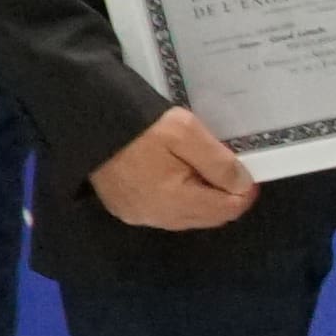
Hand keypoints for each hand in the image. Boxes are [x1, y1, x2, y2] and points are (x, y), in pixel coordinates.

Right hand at [92, 105, 260, 230]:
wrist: (87, 117)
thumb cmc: (140, 124)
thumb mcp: (186, 133)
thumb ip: (218, 163)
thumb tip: (242, 186)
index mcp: (172, 201)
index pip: (224, 211)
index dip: (243, 194)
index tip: (248, 173)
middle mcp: (154, 217)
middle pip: (206, 217)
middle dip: (223, 197)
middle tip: (229, 170)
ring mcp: (136, 215)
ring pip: (185, 217)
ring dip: (202, 199)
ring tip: (204, 170)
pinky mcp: (122, 207)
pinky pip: (164, 212)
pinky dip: (180, 199)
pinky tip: (178, 176)